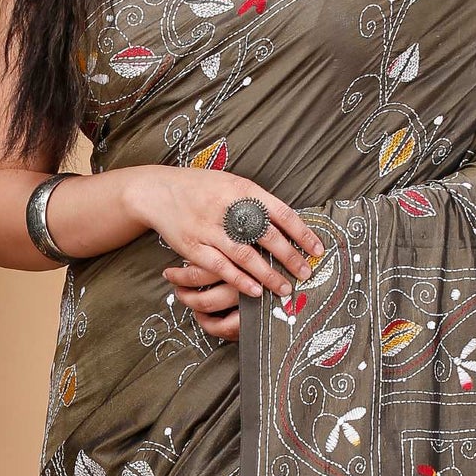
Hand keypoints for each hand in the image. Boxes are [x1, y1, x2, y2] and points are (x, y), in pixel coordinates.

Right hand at [123, 167, 325, 344]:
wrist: (158, 191)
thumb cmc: (201, 189)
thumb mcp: (231, 185)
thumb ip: (256, 202)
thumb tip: (288, 225)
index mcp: (242, 190)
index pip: (281, 213)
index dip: (302, 233)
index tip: (318, 249)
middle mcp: (227, 208)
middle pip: (267, 236)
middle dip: (290, 257)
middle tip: (306, 273)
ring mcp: (209, 229)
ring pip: (245, 255)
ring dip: (268, 275)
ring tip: (285, 288)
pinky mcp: (193, 247)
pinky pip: (220, 267)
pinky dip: (239, 280)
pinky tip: (254, 291)